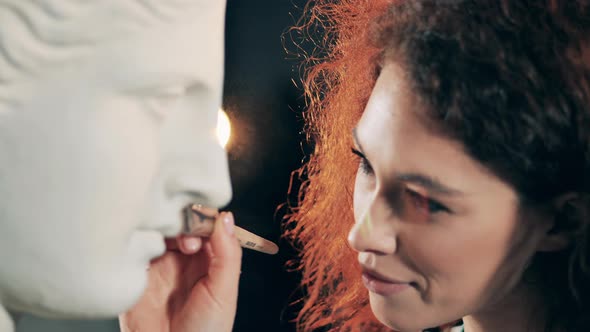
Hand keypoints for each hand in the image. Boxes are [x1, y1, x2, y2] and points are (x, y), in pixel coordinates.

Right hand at [119, 212, 241, 331]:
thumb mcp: (224, 292)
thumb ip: (227, 254)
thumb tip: (225, 218)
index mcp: (208, 259)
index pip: (206, 224)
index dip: (205, 218)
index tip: (205, 222)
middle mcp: (183, 258)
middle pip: (180, 222)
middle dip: (184, 223)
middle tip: (189, 242)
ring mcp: (158, 264)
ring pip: (158, 230)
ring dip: (164, 230)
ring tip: (174, 249)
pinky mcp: (136, 272)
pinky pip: (134, 247)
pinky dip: (141, 241)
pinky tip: (151, 249)